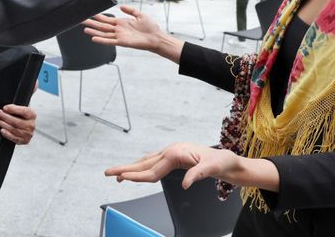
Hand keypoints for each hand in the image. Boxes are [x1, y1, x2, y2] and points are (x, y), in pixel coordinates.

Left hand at [0, 104, 35, 144]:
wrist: (26, 127)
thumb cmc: (22, 117)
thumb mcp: (20, 110)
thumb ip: (14, 108)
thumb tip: (5, 109)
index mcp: (32, 115)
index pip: (23, 111)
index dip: (13, 109)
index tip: (4, 108)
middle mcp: (31, 125)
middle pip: (16, 121)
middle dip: (5, 117)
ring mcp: (28, 134)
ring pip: (14, 129)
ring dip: (3, 125)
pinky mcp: (24, 140)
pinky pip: (14, 138)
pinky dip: (7, 134)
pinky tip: (2, 130)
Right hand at [84, 5, 165, 51]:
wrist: (156, 37)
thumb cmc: (150, 27)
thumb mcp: (139, 14)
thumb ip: (130, 10)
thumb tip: (120, 6)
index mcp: (121, 23)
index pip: (107, 20)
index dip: (98, 16)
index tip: (90, 13)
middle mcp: (118, 30)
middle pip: (102, 26)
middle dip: (92, 23)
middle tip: (81, 20)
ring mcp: (119, 36)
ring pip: (104, 33)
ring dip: (94, 31)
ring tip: (84, 28)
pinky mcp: (122, 42)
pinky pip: (110, 41)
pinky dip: (102, 40)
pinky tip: (94, 38)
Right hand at [105, 142, 244, 188]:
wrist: (228, 159)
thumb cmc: (222, 162)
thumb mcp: (213, 168)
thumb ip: (198, 174)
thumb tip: (185, 184)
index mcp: (176, 153)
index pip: (151, 169)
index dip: (135, 176)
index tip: (121, 178)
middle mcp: (171, 151)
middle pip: (143, 163)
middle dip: (124, 169)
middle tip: (107, 173)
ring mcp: (171, 153)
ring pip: (146, 162)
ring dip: (130, 168)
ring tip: (116, 174)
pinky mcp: (173, 156)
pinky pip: (153, 162)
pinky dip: (141, 167)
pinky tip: (136, 169)